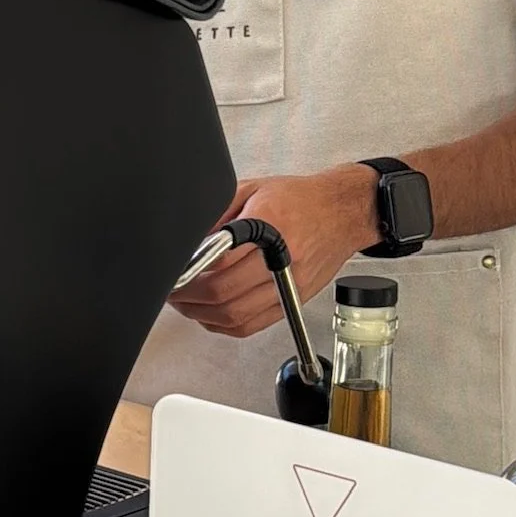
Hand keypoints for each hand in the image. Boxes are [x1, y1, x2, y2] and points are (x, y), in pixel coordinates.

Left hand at [174, 166, 380, 338]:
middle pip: (224, 293)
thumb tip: (187, 238)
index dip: (190, 270)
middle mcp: (282, 259)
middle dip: (189, 296)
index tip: (174, 270)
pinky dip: (225, 325)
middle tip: (173, 289)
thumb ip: (218, 213)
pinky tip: (211, 314)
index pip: (220, 259)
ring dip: (202, 314)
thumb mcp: (251, 190)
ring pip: (236, 315)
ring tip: (186, 302)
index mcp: (270, 226)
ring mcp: (289, 285)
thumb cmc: (300, 200)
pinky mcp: (292, 302)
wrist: (342, 212)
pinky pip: (252, 325)